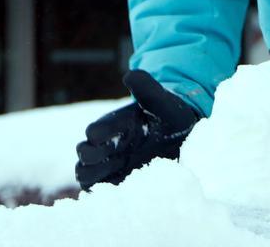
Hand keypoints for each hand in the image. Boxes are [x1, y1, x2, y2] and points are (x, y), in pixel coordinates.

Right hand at [74, 69, 200, 190]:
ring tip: (99, 180)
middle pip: (85, 153)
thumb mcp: (162, 101)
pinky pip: (105, 191)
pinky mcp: (122, 181)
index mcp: (116, 124)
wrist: (184, 135)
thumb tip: (130, 74)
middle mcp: (110, 145)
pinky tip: (114, 195)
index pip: (97, 129)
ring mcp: (115, 165)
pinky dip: (103, 194)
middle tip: (98, 158)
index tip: (97, 135)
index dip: (96, 133)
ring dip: (90, 177)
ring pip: (88, 174)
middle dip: (88, 156)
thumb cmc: (171, 114)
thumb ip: (148, 89)